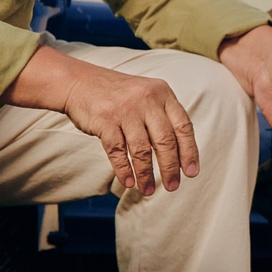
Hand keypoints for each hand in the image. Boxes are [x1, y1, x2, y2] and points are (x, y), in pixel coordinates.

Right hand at [8, 46, 198, 197]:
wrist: (79, 82)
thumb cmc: (117, 95)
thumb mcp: (146, 95)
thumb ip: (162, 117)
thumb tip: (179, 155)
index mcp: (162, 93)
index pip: (183, 126)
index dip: (189, 152)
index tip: (191, 172)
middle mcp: (147, 99)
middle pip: (165, 141)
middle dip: (170, 168)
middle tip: (173, 186)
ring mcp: (125, 109)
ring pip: (142, 149)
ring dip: (146, 174)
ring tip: (148, 190)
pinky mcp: (105, 120)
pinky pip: (118, 151)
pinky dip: (124, 169)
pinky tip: (128, 182)